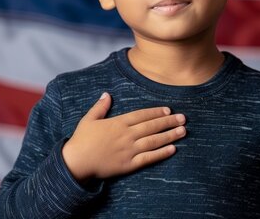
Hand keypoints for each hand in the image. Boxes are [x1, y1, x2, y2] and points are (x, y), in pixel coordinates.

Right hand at [61, 92, 185, 182]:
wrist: (76, 163)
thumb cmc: (81, 141)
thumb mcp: (88, 119)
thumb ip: (100, 107)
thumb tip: (107, 94)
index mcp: (118, 123)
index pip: (142, 115)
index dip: (156, 112)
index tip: (169, 110)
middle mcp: (126, 135)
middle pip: (151, 126)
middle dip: (169, 122)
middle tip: (183, 118)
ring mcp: (129, 150)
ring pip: (154, 141)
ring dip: (170, 136)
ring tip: (183, 131)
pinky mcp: (129, 164)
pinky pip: (149, 158)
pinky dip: (162, 153)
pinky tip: (173, 149)